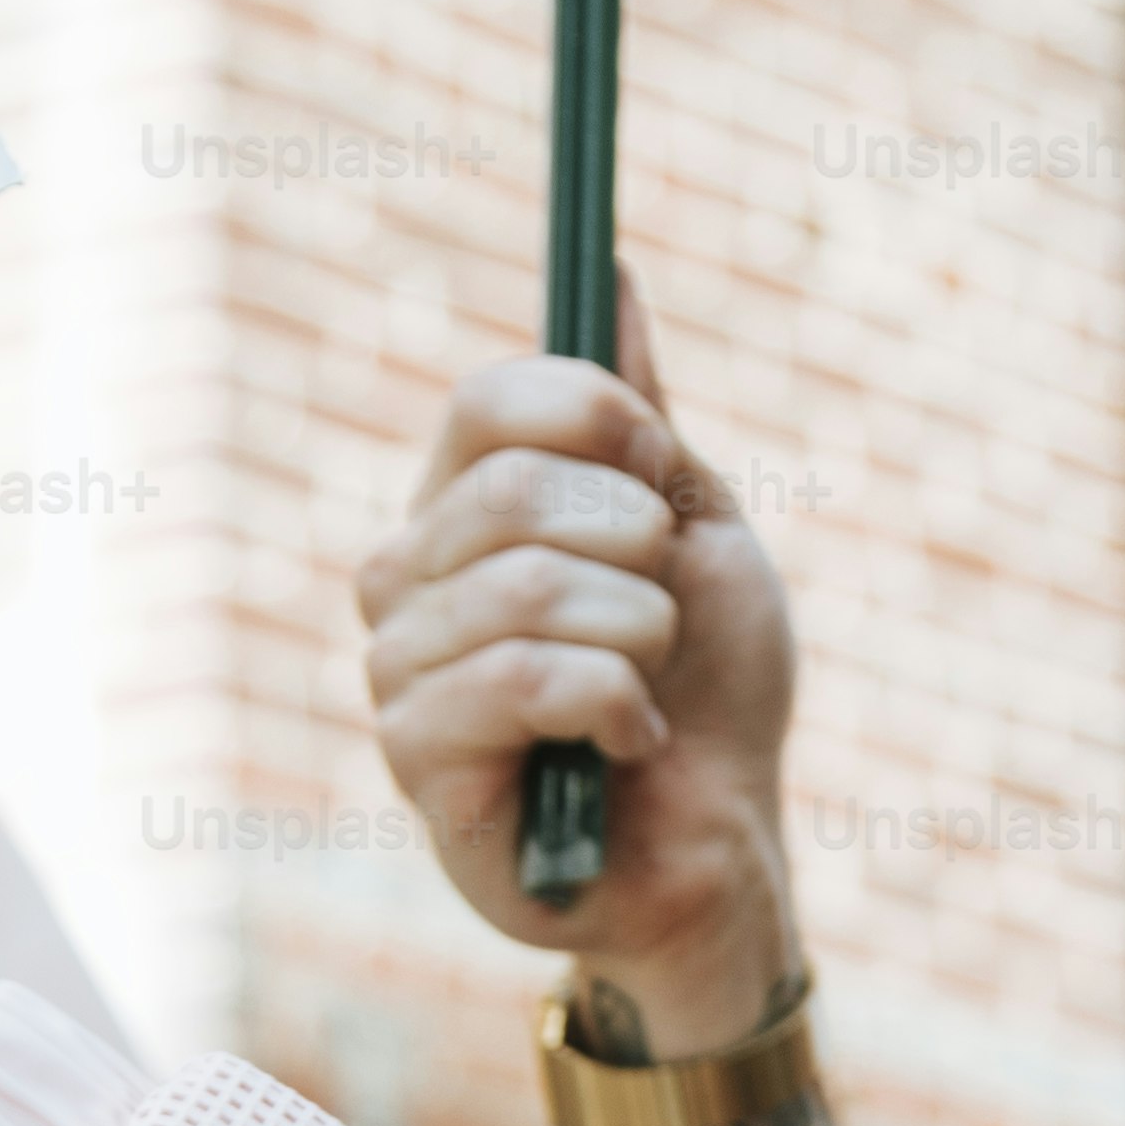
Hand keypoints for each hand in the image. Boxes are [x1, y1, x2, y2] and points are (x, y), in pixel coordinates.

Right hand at [350, 312, 802, 1046]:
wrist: (725, 849)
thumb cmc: (706, 698)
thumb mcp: (696, 531)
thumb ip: (639, 419)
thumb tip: (612, 275)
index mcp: (460, 512)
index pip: (487, 405)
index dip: (594, 415)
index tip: (665, 468)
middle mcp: (404, 583)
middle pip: (508, 493)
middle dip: (636, 541)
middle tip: (669, 605)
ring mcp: (399, 676)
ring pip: (524, 589)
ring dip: (640, 631)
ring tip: (655, 685)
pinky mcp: (420, 769)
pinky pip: (525, 680)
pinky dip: (618, 704)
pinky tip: (632, 745)